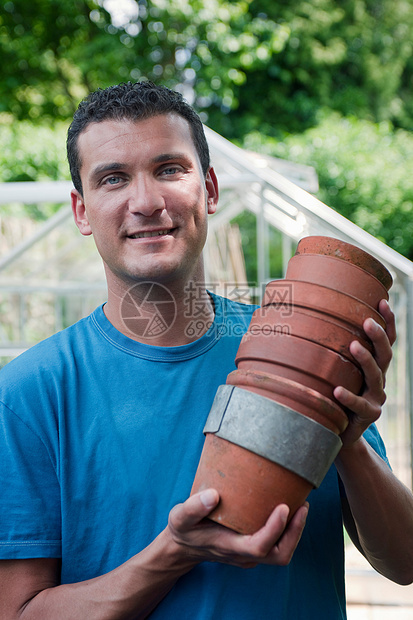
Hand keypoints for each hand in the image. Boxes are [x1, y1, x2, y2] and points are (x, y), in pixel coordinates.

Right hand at [168, 489, 307, 568]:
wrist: (183, 547)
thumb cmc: (184, 530)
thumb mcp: (180, 517)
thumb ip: (193, 507)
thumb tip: (214, 494)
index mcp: (229, 548)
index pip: (259, 547)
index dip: (275, 529)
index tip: (284, 507)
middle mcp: (244, 555)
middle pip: (279, 555)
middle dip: (295, 532)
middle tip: (303, 506)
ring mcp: (250, 554)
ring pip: (282, 552)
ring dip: (295, 531)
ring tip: (301, 505)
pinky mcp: (253, 547)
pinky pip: (277, 544)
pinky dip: (287, 529)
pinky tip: (288, 507)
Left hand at [334, 299, 395, 446]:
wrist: (338, 433)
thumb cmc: (332, 396)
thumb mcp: (334, 372)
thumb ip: (328, 351)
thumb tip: (302, 318)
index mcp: (373, 366)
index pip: (386, 341)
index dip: (388, 322)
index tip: (382, 301)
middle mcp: (379, 380)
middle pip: (385, 355)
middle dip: (378, 336)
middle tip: (367, 321)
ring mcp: (376, 398)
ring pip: (376, 377)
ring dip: (365, 360)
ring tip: (353, 345)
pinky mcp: (368, 416)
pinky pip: (360, 405)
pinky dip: (349, 397)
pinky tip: (337, 390)